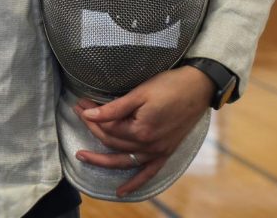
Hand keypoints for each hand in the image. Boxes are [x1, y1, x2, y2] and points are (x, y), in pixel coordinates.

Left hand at [72, 65, 213, 196]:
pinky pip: (148, 173)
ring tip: (82, 156)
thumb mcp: (139, 93)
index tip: (80, 104)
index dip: (91, 116)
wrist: (199, 88)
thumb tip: (88, 115)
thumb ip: (113, 108)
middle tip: (78, 112)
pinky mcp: (166, 152)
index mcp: (141, 130)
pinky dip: (135, 183)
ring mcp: (159, 151)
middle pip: (112, 142)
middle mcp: (150, 146)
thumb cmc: (169, 86)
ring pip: (124, 160)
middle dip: (92, 128)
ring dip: (102, 160)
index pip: (108, 128)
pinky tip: (122, 191)